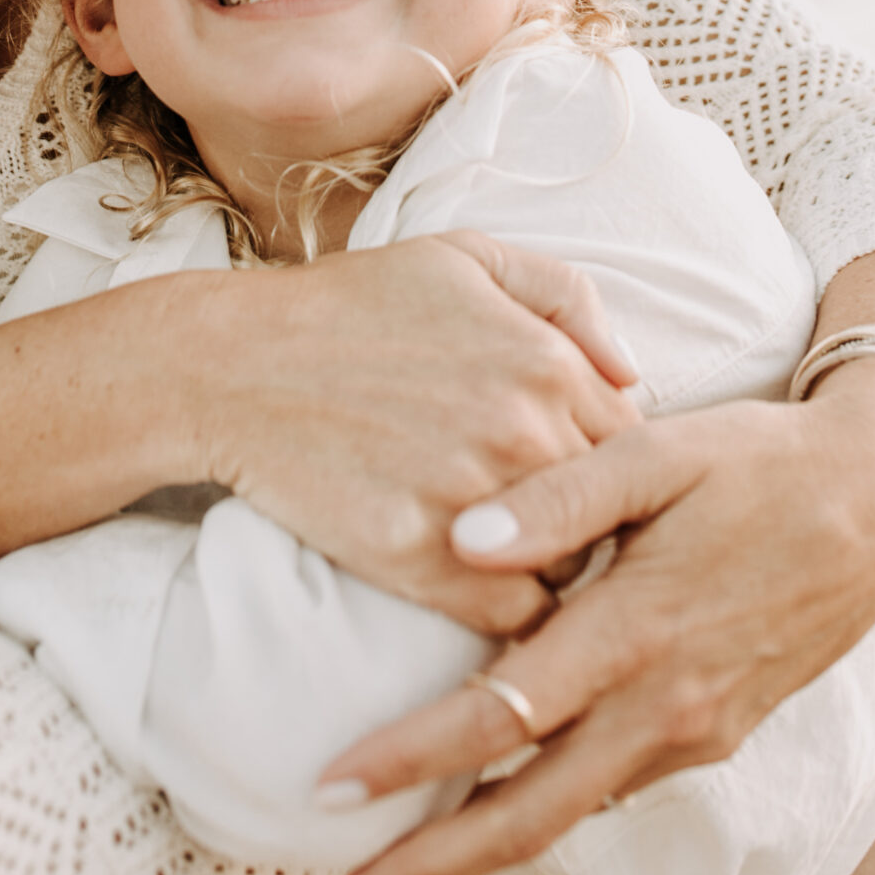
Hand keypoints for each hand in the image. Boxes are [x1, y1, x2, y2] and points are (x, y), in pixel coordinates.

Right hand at [194, 230, 641, 636]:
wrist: (237, 364)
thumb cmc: (354, 305)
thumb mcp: (466, 258)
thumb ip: (568, 296)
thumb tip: (631, 373)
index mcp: (547, 361)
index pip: (637, 444)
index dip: (616, 466)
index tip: (584, 476)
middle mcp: (524, 432)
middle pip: (611, 513)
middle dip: (590, 521)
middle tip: (553, 521)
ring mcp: (474, 500)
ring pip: (568, 569)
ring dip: (550, 567)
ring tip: (513, 551)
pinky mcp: (420, 561)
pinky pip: (510, 616)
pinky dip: (504, 608)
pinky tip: (475, 581)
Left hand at [325, 362, 874, 874]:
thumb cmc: (761, 459)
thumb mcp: (663, 449)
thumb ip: (561, 493)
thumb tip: (459, 538)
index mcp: (642, 627)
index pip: (503, 716)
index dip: (412, 758)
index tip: (334, 783)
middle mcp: (669, 703)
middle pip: (534, 811)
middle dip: (436, 857)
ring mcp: (698, 729)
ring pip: (576, 811)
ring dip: (488, 841)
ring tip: (406, 851)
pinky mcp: (719, 732)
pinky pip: (618, 785)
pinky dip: (552, 805)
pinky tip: (504, 795)